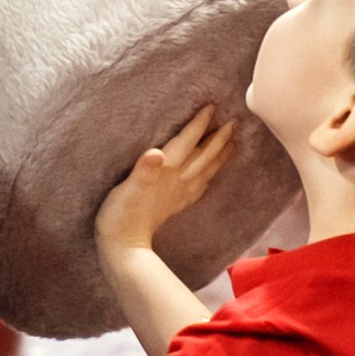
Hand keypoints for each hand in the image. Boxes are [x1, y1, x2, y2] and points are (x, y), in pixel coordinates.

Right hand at [95, 106, 238, 258]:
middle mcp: (176, 181)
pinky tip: (209, 178)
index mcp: (165, 172)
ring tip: (232, 144)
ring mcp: (177, 195)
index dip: (198, 125)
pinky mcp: (174, 206)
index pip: (186, 143)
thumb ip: (143, 170)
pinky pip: (198, 189)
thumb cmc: (120, 215)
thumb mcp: (126, 189)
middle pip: (203, 156)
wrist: (124, 247)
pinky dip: (208, 178)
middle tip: (234, 123)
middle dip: (218, 139)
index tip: (212, 108)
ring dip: (219, 156)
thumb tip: (155, 153)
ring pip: (205, 171)